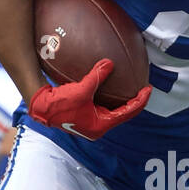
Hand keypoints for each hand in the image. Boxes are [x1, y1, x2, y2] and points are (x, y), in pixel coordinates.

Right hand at [29, 58, 150, 139]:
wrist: (40, 109)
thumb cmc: (59, 104)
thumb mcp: (81, 89)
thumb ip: (97, 77)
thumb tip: (110, 63)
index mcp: (101, 124)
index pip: (127, 113)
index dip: (140, 101)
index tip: (148, 89)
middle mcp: (98, 127)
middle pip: (122, 114)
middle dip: (133, 102)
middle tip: (143, 89)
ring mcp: (90, 123)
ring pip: (112, 111)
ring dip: (121, 101)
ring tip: (130, 89)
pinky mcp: (84, 117)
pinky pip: (102, 106)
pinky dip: (108, 97)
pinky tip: (108, 87)